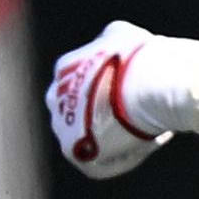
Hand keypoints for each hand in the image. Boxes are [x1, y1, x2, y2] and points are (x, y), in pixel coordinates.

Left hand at [46, 21, 172, 179]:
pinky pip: (95, 162)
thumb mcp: (123, 35)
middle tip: (134, 116)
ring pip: (85, 138)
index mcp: (65, 68)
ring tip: (143, 134)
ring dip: (111, 139)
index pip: (82, 82)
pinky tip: (144, 147)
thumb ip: (112, 41)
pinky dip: (120, 159)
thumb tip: (112, 42)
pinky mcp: (72, 151)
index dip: (109, 90)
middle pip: (77, 111)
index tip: (133, 92)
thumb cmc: (139, 57)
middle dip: (102, 115)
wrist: (143, 83)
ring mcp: (61, 126)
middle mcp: (55, 97)